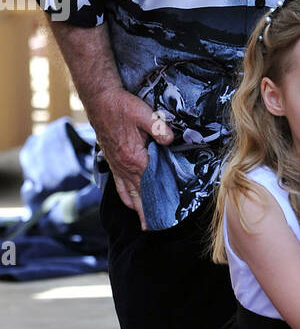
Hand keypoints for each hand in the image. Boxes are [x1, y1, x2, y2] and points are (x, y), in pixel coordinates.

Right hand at [87, 88, 173, 230]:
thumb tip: (170, 141)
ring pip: (127, 193)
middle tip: (154, 227)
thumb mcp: (144, 114)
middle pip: (139, 194)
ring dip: (136, 208)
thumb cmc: (122, 106)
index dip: (159, 198)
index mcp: (135, 158)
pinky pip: (118, 185)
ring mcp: (117, 166)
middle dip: (146, 212)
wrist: (100, 100)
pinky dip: (124, 197)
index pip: (150, 184)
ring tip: (143, 223)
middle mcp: (125, 166)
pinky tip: (129, 203)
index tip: (167, 212)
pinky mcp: (112, 162)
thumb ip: (159, 128)